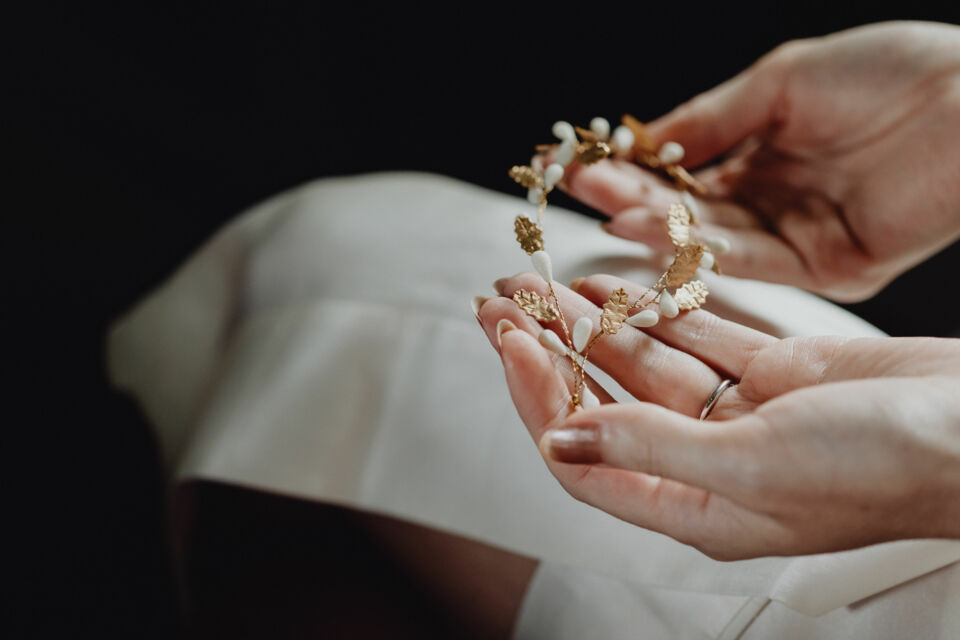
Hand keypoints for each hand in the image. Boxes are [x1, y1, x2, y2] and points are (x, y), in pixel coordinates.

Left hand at [476, 273, 959, 558]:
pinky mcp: (771, 372)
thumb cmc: (882, 467)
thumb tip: (559, 441)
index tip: (515, 343)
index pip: (583, 454)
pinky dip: (654, 309)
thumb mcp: (755, 465)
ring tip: (540, 282)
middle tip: (502, 301)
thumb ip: (651, 450)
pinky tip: (611, 283)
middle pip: (602, 400)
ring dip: (592, 322)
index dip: (539, 399)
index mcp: (694, 504)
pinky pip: (695, 335)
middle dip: (549, 350)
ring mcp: (739, 412)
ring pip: (643, 362)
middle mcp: (706, 460)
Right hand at [560, 21, 959, 300]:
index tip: (575, 161)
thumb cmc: (890, 73)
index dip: (629, 168)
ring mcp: (796, 239)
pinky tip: (653, 231)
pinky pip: (749, 260)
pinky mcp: (823, 267)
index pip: (680, 172)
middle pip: (686, 211)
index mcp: (764, 155)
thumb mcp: (781, 82)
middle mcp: (773, 203)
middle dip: (629, 198)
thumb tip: (639, 140)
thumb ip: (709, 120)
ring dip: (655, 227)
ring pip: (710, 240)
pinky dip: (698, 248)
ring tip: (603, 210)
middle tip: (575, 187)